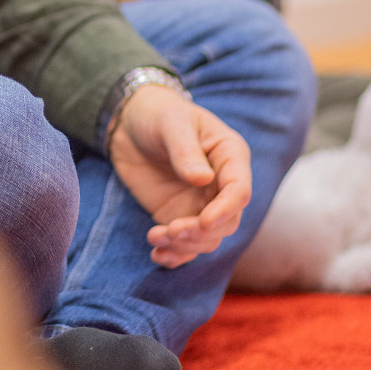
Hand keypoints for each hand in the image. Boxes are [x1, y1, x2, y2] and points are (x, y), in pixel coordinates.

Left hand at [108, 85, 251, 267]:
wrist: (131, 122)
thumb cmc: (159, 114)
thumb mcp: (171, 123)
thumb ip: (185, 150)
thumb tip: (203, 179)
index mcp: (230, 157)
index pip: (239, 191)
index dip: (225, 210)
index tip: (203, 220)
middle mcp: (222, 185)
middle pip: (227, 222)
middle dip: (201, 232)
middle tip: (170, 230)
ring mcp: (202, 204)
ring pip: (207, 238)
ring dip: (185, 245)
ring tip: (155, 238)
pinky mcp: (180, 216)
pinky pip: (186, 244)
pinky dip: (175, 255)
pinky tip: (157, 255)